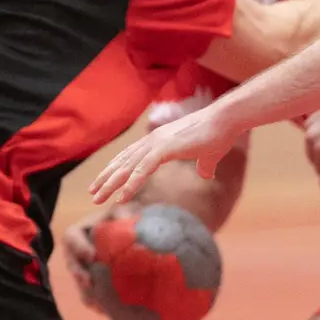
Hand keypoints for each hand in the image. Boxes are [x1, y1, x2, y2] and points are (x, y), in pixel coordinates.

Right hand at [61, 202, 142, 310]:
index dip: (78, 247)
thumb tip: (125, 219)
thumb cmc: (129, 217)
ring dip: (86, 292)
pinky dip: (97, 303)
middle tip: (90, 283)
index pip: (71, 237)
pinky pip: (90, 295)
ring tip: (97, 303)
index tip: (92, 256)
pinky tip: (106, 310)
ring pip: (80, 282)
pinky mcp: (96, 283)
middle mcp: (82, 251)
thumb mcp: (126, 211)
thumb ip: (123, 213)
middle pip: (72, 264)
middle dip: (79, 275)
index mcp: (84, 231)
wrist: (140, 232)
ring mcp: (87, 268)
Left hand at [90, 108, 238, 203]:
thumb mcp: (208, 155)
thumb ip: (204, 165)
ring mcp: (157, 144)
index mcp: (159, 140)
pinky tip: (121, 198)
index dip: (116, 169)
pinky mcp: (164, 149)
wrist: (226, 121)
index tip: (104, 181)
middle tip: (93, 193)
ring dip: (112, 184)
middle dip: (107, 178)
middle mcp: (153, 140)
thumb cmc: (219, 135)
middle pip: (123, 162)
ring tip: (98, 198)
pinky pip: (142, 170)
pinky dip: (130, 184)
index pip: (130, 156)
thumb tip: (206, 174)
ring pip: (128, 168)